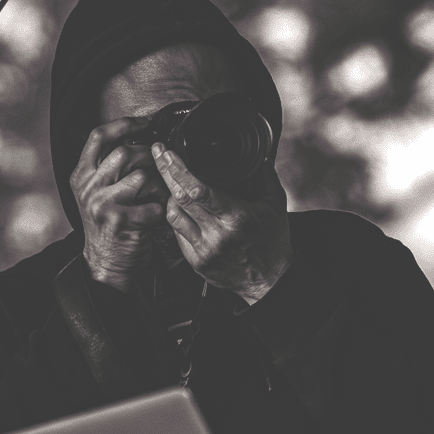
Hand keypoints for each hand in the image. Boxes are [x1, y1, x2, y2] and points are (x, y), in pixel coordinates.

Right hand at [70, 118, 170, 291]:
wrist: (105, 262)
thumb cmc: (108, 223)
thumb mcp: (97, 192)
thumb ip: (108, 166)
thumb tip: (139, 138)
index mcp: (81, 175)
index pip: (98, 136)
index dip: (124, 124)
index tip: (145, 123)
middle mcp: (88, 187)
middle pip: (125, 153)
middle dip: (148, 159)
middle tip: (157, 171)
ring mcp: (102, 204)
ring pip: (142, 177)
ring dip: (158, 186)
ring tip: (157, 196)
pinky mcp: (120, 222)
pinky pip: (153, 204)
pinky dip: (161, 210)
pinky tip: (156, 215)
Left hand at [152, 142, 293, 303]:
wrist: (269, 280)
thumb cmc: (273, 241)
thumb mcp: (275, 204)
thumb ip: (264, 175)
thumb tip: (258, 153)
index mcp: (236, 218)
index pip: (198, 190)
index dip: (178, 169)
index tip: (168, 153)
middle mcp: (216, 235)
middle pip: (178, 198)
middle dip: (165, 172)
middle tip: (158, 154)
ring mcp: (203, 250)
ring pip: (172, 215)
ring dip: (169, 194)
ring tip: (170, 180)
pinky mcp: (195, 261)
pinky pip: (177, 233)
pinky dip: (177, 216)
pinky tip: (181, 206)